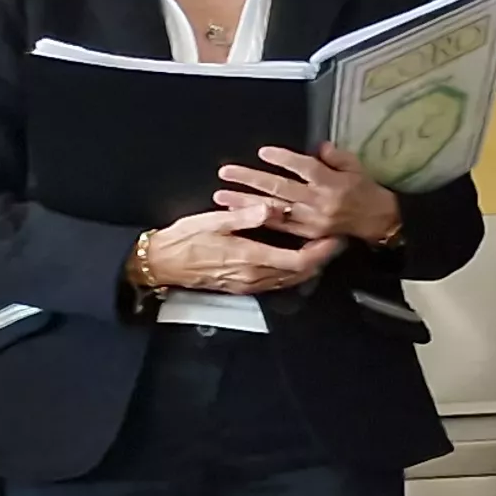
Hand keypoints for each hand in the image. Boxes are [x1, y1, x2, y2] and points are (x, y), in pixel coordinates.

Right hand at [142, 202, 341, 295]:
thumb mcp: (212, 221)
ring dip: (308, 266)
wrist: (160, 263)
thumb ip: (245, 216)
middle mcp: (254, 276)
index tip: (335, 238)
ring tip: (319, 247)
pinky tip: (294, 259)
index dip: (322, 252)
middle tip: (334, 240)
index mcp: (250, 257)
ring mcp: (249, 284)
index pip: (299, 261)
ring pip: (291, 280)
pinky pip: (276, 283)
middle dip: (322, 258)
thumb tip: (271, 208)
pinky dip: (292, 272)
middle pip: (301, 273)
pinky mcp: (242, 287)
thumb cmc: (183, 240)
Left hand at [221, 143, 399, 246]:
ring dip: (246, 201)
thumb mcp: (355, 167)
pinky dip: (259, 218)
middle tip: (226, 172)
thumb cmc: (364, 189)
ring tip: (222, 195)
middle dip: (251, 179)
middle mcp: (319, 201)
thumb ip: (335, 156)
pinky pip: (280, 226)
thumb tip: (318, 146)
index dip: (284, 159)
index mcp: (332, 182)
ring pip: (274, 208)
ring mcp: (311, 219)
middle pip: (281, 187)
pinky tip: (240, 213)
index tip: (263, 152)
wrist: (378, 221)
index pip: (305, 167)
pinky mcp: (308, 233)